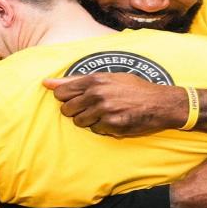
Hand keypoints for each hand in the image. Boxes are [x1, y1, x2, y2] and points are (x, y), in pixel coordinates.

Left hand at [44, 73, 206, 135]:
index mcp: (95, 80)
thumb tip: (47, 83)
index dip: (65, 98)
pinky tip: (114, 120)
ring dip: (88, 120)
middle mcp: (97, 94)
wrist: (159, 102)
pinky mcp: (112, 125)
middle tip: (91, 107)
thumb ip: (77, 81)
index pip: (63, 92)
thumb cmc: (133, 88)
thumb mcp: (108, 77)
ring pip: (80, 122)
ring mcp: (104, 110)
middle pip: (67, 109)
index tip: (73, 99)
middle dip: (75, 110)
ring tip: (103, 113)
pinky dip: (102, 127)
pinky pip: (95, 129)